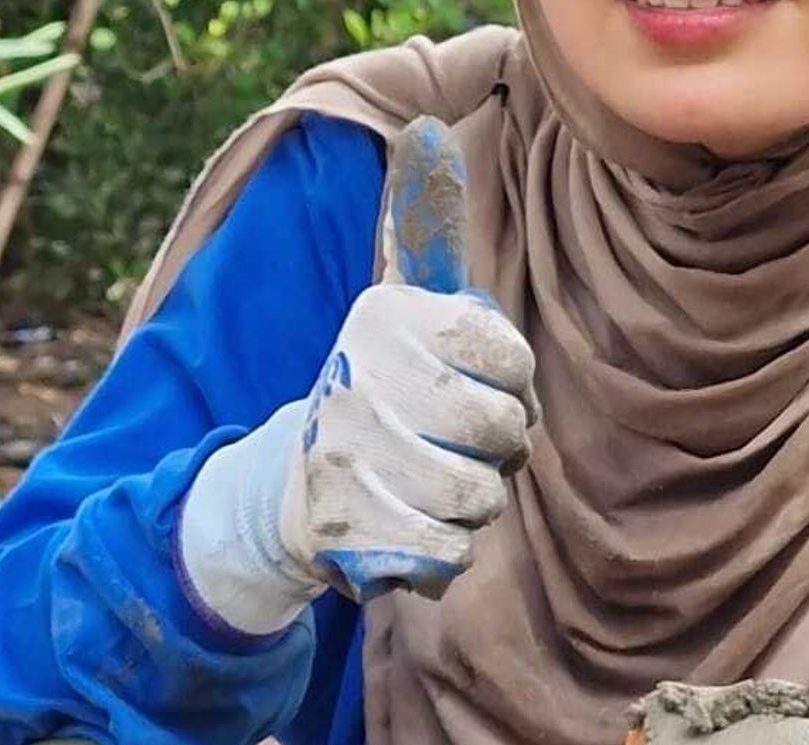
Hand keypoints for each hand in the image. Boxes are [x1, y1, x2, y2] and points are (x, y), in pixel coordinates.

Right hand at [178, 117, 537, 634]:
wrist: (295, 491)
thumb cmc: (381, 394)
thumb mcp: (401, 309)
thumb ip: (424, 232)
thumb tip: (425, 129)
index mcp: (381, 319)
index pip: (509, 356)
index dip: (513, 385)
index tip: (483, 383)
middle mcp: (353, 379)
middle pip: (502, 431)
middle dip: (498, 449)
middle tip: (461, 444)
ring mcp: (344, 457)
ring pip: (481, 497)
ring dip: (472, 502)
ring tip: (431, 483)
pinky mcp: (347, 531)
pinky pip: (451, 551)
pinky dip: (445, 551)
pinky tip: (410, 527)